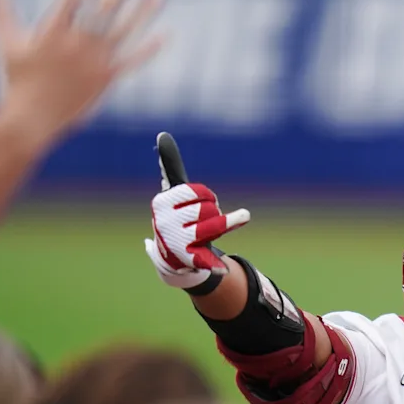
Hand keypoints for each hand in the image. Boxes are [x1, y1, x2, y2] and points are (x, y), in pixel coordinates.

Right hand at [0, 0, 168, 147]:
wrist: (30, 120)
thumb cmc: (16, 81)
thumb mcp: (5, 43)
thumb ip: (1, 10)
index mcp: (52, 30)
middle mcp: (77, 43)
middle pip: (106, 6)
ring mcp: (94, 62)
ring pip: (126, 30)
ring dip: (146, 8)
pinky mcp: (106, 81)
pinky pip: (131, 61)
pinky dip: (149, 48)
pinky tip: (165, 33)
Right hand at [144, 132, 250, 289]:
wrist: (172, 258)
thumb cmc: (177, 219)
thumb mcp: (174, 194)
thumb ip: (171, 167)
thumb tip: (163, 136)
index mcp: (162, 202)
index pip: (198, 192)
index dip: (208, 197)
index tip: (208, 201)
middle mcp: (164, 222)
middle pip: (208, 209)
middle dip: (216, 212)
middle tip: (212, 218)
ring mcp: (175, 242)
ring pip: (214, 226)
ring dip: (230, 221)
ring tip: (242, 217)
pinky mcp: (186, 260)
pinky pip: (206, 258)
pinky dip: (215, 264)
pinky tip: (223, 267)